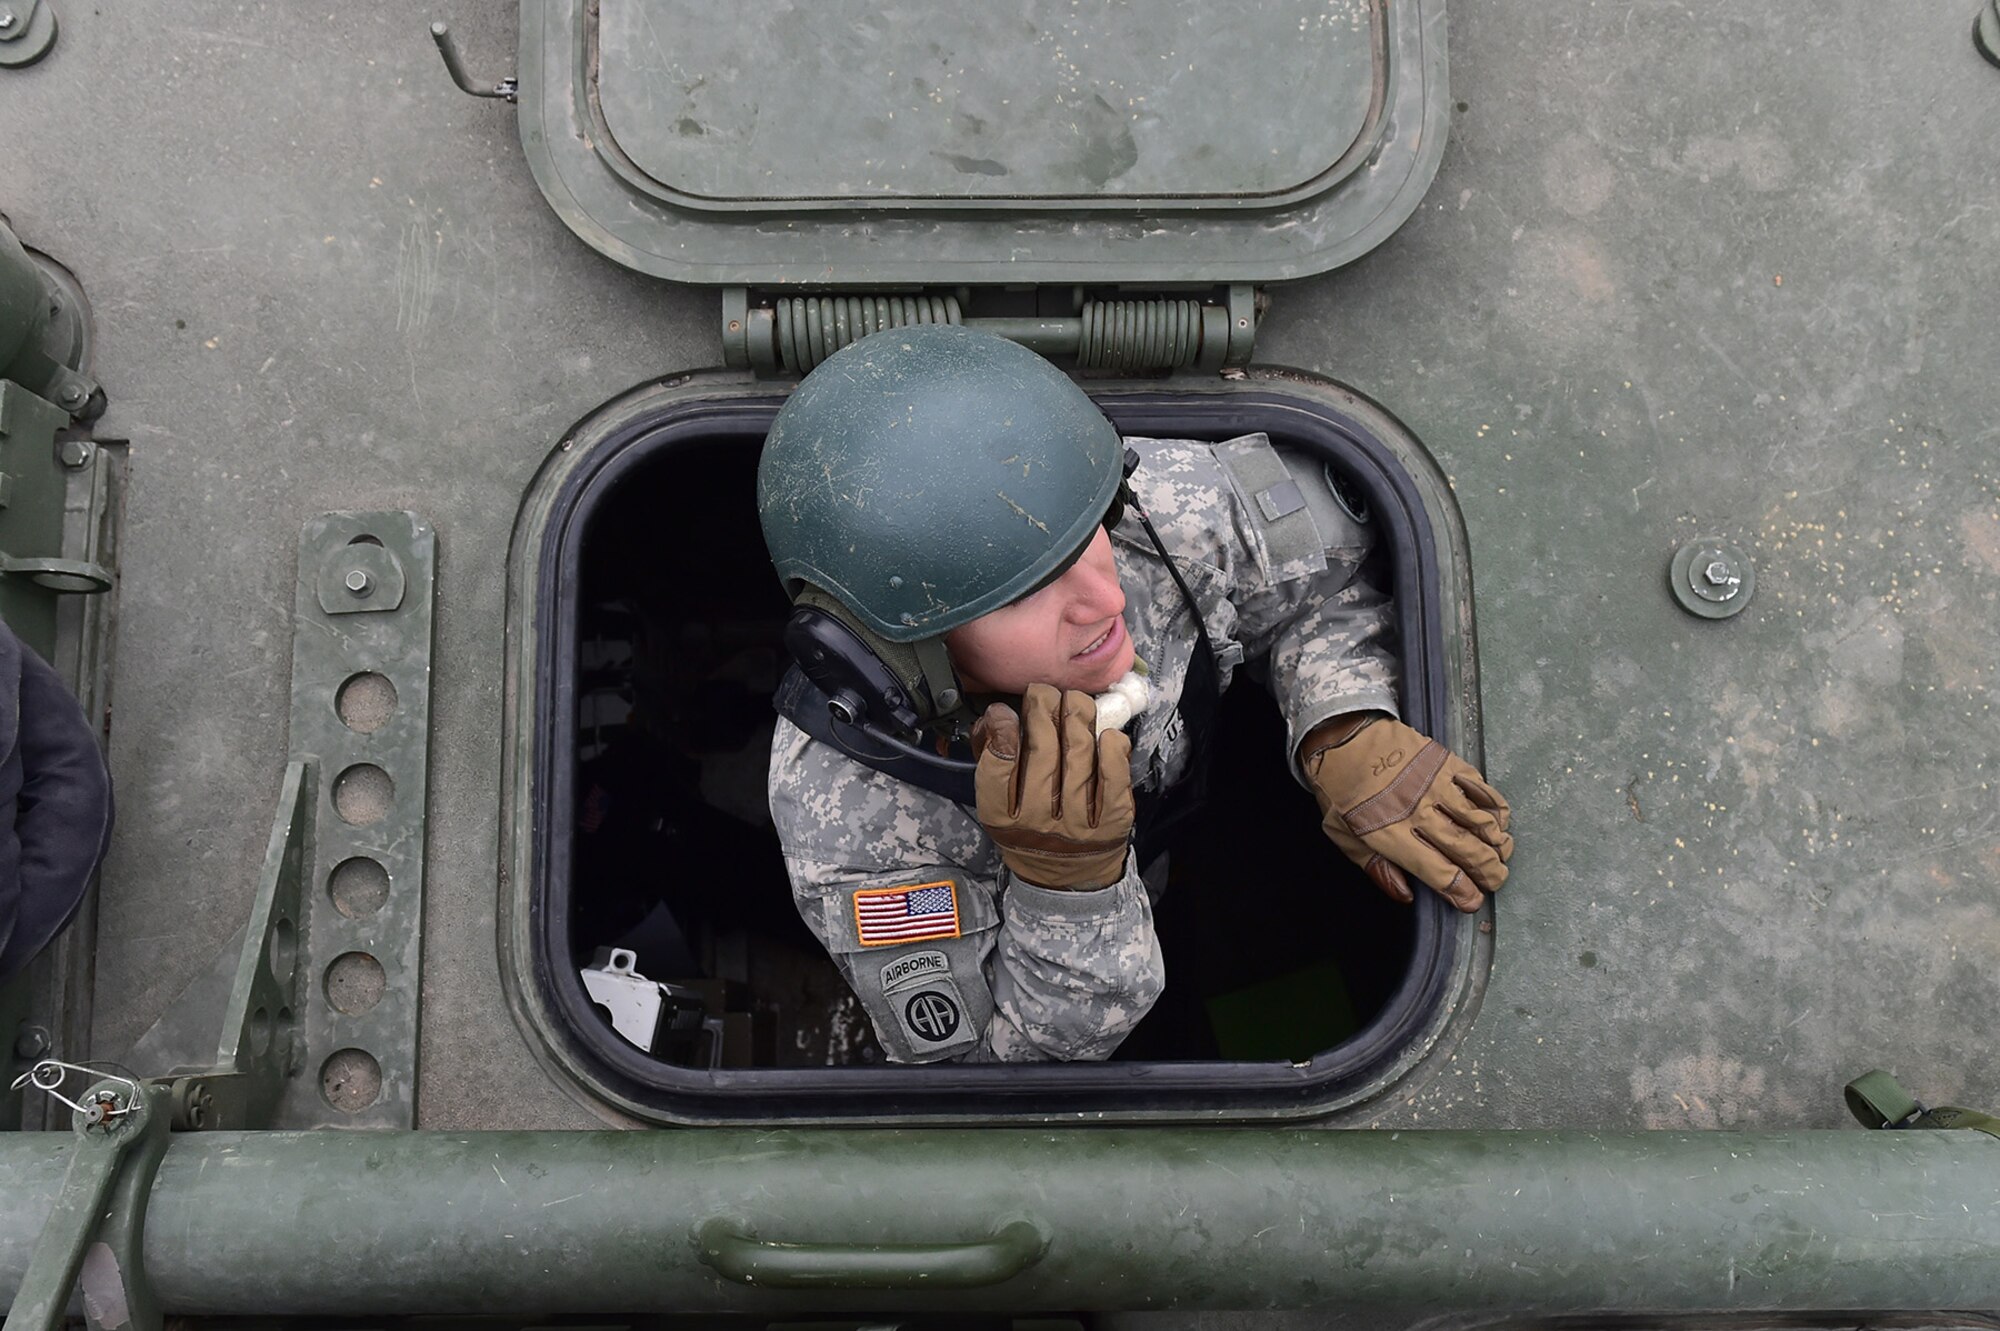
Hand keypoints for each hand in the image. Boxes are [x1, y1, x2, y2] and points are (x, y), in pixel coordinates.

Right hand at [969, 683, 1134, 889]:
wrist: (1067, 877)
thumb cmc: (1030, 826)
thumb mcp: (999, 801)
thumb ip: (991, 756)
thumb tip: (996, 714)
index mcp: (1001, 817)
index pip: (999, 764)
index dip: (1002, 727)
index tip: (1006, 711)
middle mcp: (1038, 823)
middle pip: (1042, 751)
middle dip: (1044, 709)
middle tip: (1045, 693)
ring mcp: (1078, 825)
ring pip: (1079, 755)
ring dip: (1078, 716)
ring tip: (1075, 702)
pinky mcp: (1113, 824)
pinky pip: (1114, 776)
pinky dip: (1111, 748)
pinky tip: (1105, 734)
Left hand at [1299, 713, 1512, 911]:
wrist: (1340, 734)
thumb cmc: (1340, 788)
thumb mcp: (1343, 836)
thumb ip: (1376, 868)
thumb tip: (1406, 896)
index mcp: (1389, 834)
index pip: (1438, 872)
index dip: (1462, 892)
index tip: (1473, 902)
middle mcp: (1417, 811)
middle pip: (1466, 849)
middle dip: (1488, 872)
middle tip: (1496, 881)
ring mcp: (1434, 784)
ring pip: (1479, 820)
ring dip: (1497, 842)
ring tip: (1502, 854)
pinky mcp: (1445, 761)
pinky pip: (1480, 788)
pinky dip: (1495, 807)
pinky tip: (1498, 820)